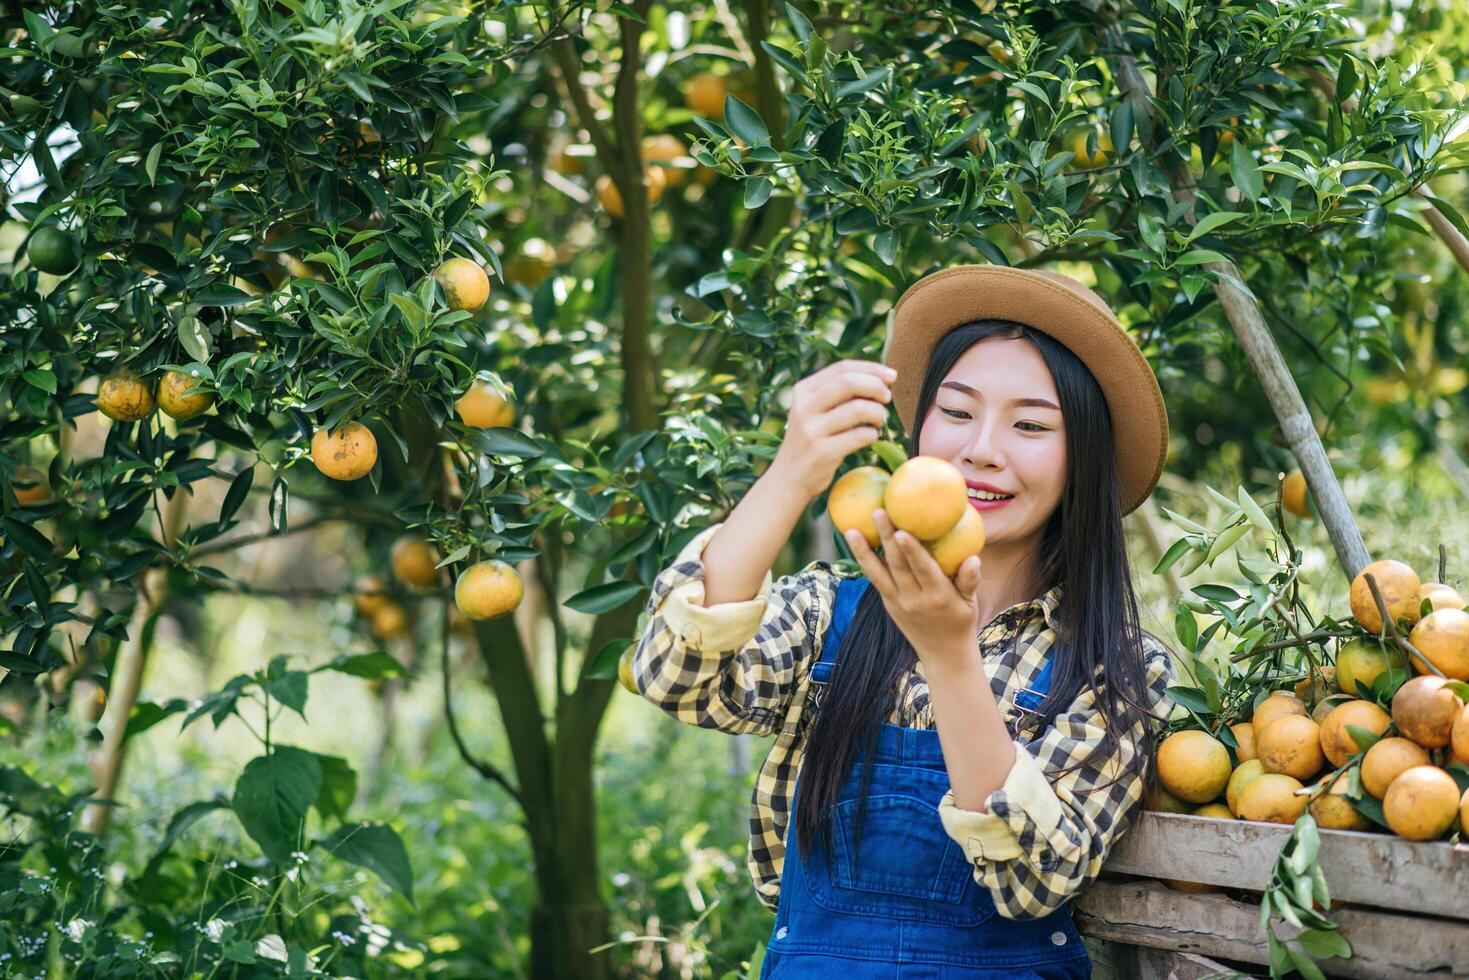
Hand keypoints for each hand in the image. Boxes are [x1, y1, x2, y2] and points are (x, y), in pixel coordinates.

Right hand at [768, 359, 895, 500]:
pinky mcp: (822, 453)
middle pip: (849, 382)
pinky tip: (870, 437)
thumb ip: (837, 393)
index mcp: (803, 391)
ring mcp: (811, 430)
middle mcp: (804, 407)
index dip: (872, 368)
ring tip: (878, 421)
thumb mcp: (814, 411)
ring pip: (858, 408)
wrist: (788, 478)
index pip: (842, 368)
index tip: (891, 376)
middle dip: (876, 386)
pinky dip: (872, 435)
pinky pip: (860, 436)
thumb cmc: (811, 440)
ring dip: (878, 413)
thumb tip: (881, 378)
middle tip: (886, 398)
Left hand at [843, 509, 982, 667]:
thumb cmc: (961, 621)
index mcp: (938, 596)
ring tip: (851, 530)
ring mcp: (897, 603)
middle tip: (878, 512)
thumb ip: (970, 580)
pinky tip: (855, 544)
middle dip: (886, 538)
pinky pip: (875, 580)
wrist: (943, 654)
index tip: (902, 531)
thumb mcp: (971, 603)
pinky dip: (865, 562)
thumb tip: (974, 558)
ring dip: (863, 551)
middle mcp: (913, 600)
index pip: (922, 569)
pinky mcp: (887, 604)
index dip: (911, 551)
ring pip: (877, 573)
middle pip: (896, 565)